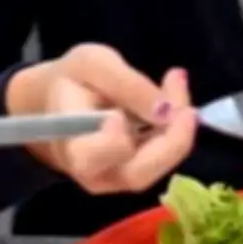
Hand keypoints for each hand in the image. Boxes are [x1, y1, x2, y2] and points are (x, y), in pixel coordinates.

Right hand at [6, 44, 196, 193]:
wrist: (63, 101)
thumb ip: (126, 85)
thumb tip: (165, 111)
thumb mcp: (93, 63)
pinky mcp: (140, 172)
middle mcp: (96, 174)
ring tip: (175, 82)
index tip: (119, 114)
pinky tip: (174, 92)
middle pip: (137, 174)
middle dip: (169, 137)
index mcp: (71, 148)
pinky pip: (168, 156)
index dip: (111, 141)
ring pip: (161, 166)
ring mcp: (120, 179)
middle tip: (179, 89)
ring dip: (179, 125)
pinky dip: (179, 125)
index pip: (91, 158)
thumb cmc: (72, 80)